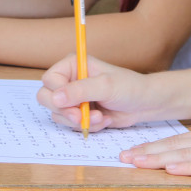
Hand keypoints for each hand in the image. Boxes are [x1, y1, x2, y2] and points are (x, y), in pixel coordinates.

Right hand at [37, 54, 161, 132]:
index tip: (71, 104)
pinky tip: (104, 120)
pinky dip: (86, 126)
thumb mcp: (106, 86)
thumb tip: (55, 98)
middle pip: (46, 98)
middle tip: (79, 117)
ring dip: (79, 120)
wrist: (144, 104)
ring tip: (100, 117)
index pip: (50, 80)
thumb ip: (80, 90)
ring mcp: (73, 98)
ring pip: (58, 114)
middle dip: (64, 111)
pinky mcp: (79, 113)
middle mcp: (70, 80)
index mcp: (73, 65)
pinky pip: (71, 124)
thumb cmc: (129, 87)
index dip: (56, 94)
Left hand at [119, 122, 190, 180]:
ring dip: (158, 158)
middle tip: (122, 157)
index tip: (132, 151)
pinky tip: (173, 167)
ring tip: (137, 162)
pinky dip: (189, 166)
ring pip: (185, 154)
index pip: (177, 140)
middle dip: (147, 151)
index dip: (153, 146)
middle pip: (174, 146)